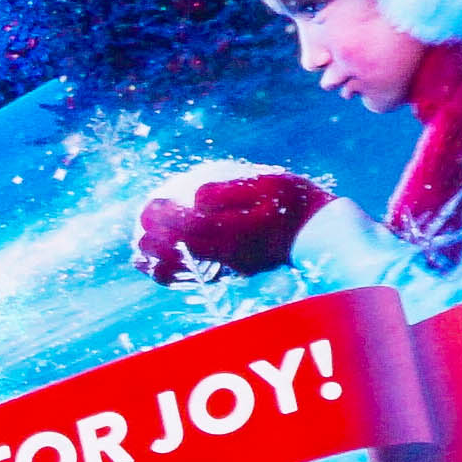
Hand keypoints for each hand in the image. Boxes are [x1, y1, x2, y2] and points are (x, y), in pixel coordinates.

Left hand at [139, 164, 334, 281]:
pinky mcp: (232, 272)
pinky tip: (153, 261)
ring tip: (138, 245)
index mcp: (236, 231)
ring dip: (154, 259)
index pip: (188, 227)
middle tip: (143, 216)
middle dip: (151, 236)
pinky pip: (192, 276)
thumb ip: (229, 191)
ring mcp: (230, 267)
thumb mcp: (267, 184)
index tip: (152, 202)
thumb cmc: (295, 203)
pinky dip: (168, 271)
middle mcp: (229, 254)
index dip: (164, 216)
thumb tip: (195, 198)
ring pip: (182, 272)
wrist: (322, 234)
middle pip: (179, 252)